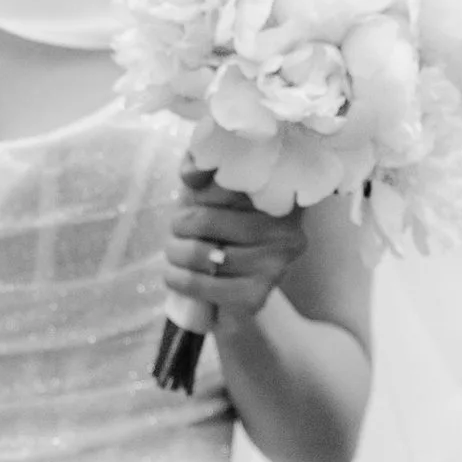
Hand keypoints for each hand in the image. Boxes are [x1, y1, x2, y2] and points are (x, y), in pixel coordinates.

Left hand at [163, 167, 306, 327]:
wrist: (231, 283)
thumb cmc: (221, 222)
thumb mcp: (211, 185)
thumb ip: (200, 165)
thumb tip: (192, 175)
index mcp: (281, 196)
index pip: (228, 185)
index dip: (200, 192)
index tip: (191, 196)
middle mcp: (288, 231)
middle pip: (210, 220)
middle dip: (181, 224)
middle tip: (175, 227)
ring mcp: (276, 266)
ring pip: (206, 255)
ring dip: (176, 253)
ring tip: (173, 250)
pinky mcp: (257, 296)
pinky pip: (208, 287)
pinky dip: (181, 280)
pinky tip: (174, 275)